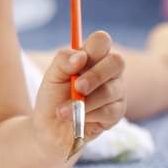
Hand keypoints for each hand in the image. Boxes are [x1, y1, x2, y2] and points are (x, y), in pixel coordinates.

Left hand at [34, 30, 123, 157]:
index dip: (96, 46)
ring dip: (85, 101)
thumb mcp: (52, 76)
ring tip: (63, 111)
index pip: (103, 40)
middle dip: (95, 75)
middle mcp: (108, 71)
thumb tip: (80, 57)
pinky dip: (88, 115)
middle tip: (77, 87)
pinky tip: (76, 119)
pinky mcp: (117, 113)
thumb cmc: (53, 96)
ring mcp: (116, 91)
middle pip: (117, 62)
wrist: (50, 127)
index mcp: (92, 56)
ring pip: (111, 90)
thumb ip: (63, 61)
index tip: (79, 59)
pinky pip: (109, 111)